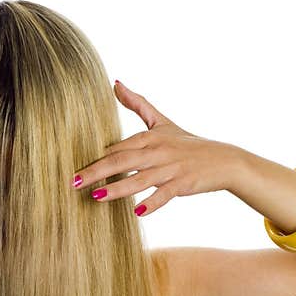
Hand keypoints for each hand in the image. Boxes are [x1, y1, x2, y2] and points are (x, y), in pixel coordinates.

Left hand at [72, 80, 240, 215]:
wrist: (223, 160)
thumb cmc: (188, 143)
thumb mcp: (162, 121)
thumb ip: (137, 104)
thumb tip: (115, 83)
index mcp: (149, 137)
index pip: (116, 147)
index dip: (94, 157)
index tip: (72, 165)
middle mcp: (157, 151)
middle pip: (121, 160)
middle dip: (96, 171)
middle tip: (73, 182)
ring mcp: (170, 168)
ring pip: (139, 178)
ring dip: (118, 189)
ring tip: (96, 197)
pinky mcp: (182, 183)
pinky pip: (164, 194)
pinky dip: (151, 203)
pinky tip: (137, 213)